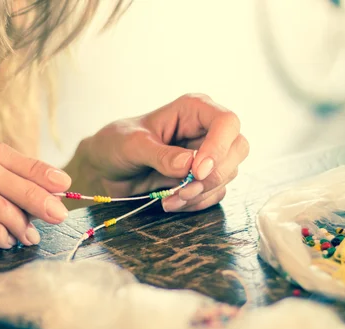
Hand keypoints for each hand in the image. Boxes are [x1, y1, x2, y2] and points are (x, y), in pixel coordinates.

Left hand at [72, 94, 248, 211]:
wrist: (106, 171)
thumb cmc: (116, 145)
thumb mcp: (132, 145)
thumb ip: (160, 154)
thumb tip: (188, 165)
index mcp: (193, 110)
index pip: (227, 121)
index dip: (219, 147)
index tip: (196, 171)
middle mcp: (206, 130)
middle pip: (238, 148)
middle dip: (214, 175)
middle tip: (183, 190)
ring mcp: (208, 155)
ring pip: (229, 174)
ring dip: (201, 192)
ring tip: (169, 199)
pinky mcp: (203, 178)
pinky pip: (216, 193)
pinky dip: (197, 203)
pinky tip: (171, 203)